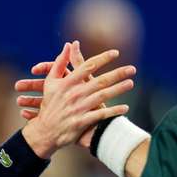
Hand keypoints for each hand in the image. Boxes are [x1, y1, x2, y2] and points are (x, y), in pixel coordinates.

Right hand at [19, 42, 135, 158]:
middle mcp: (73, 94)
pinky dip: (113, 111)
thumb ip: (59, 63)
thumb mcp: (50, 83)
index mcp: (66, 83)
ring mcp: (78, 108)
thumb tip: (69, 45)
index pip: (88, 66)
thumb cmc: (49, 105)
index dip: (103, 59)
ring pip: (102, 96)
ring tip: (131, 83)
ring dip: (118, 90)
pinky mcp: (81, 122)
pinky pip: (100, 115)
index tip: (116, 53)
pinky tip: (125, 108)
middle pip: (100, 81)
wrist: (44, 132)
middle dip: (117, 74)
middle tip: (132, 69)